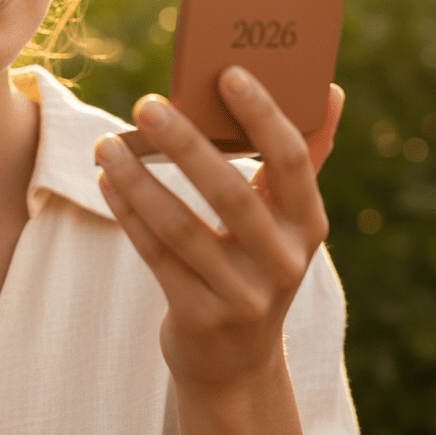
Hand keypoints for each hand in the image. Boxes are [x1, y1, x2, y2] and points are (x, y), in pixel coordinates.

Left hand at [95, 66, 344, 392]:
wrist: (236, 360)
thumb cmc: (256, 263)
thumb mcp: (287, 220)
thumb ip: (304, 157)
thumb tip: (330, 89)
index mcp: (307, 224)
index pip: (291, 161)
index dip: (263, 116)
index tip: (228, 73)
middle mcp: (282, 261)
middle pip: (229, 192)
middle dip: (184, 144)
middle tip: (146, 103)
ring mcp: (242, 295)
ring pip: (181, 227)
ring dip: (138, 180)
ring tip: (105, 144)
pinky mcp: (200, 316)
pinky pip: (156, 256)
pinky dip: (128, 214)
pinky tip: (106, 181)